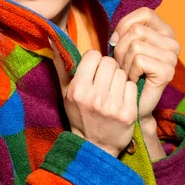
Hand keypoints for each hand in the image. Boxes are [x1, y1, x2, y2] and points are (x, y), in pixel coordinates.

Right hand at [49, 38, 138, 157]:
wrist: (94, 146)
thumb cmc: (79, 115)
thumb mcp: (65, 93)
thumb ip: (61, 66)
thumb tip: (53, 39)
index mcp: (77, 90)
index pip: (93, 55)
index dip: (94, 61)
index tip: (93, 71)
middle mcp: (94, 97)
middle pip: (110, 62)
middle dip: (108, 69)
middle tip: (104, 81)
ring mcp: (112, 106)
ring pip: (122, 73)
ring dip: (118, 79)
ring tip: (112, 91)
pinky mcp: (128, 113)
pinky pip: (131, 86)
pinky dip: (127, 91)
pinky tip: (120, 99)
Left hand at [109, 7, 180, 123]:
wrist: (130, 104)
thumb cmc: (124, 73)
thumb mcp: (122, 48)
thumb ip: (123, 33)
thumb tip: (114, 36)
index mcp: (164, 32)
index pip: (144, 13)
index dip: (124, 25)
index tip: (116, 41)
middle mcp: (173, 43)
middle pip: (137, 30)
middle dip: (121, 48)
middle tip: (122, 64)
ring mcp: (172, 58)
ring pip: (135, 45)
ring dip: (124, 62)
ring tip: (127, 73)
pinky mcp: (167, 72)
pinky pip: (139, 60)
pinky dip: (129, 71)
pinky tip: (132, 80)